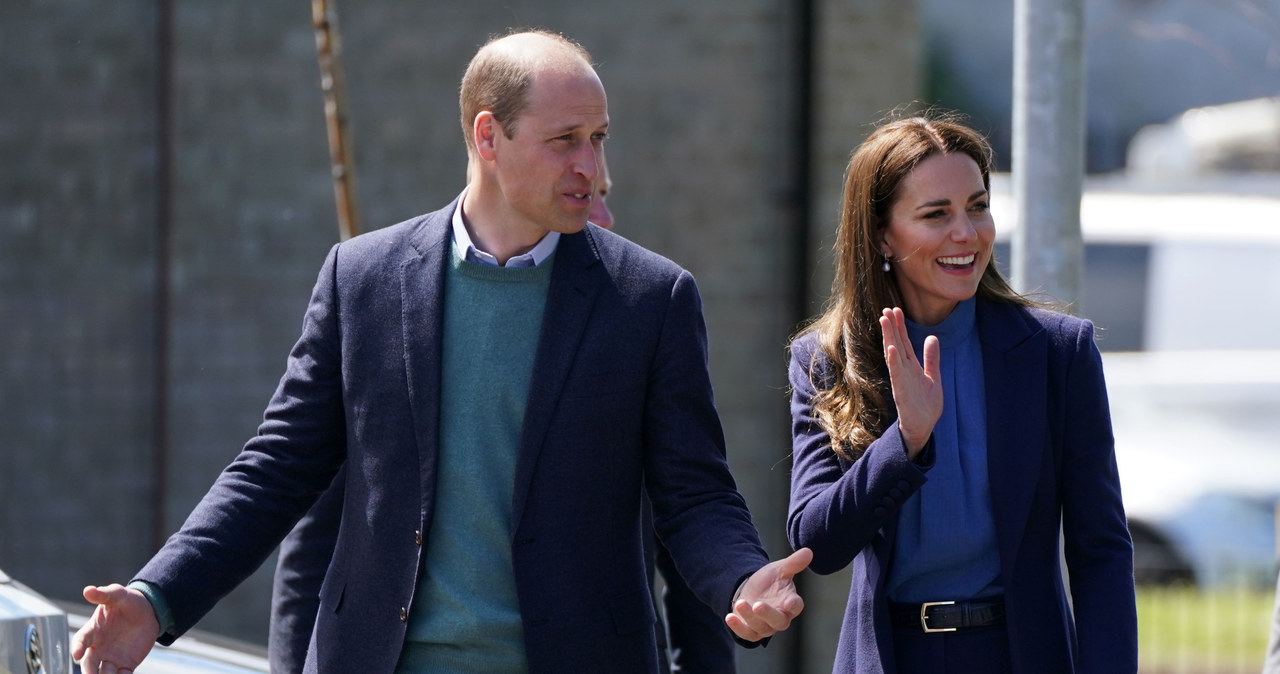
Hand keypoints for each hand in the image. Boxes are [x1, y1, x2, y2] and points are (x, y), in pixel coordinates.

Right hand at [71, 584, 159, 673]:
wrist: (148, 611)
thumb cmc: (128, 602)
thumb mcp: (118, 594)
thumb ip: (104, 594)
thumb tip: (88, 589)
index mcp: (93, 631)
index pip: (81, 640)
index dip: (77, 647)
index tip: (77, 654)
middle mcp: (98, 648)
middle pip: (89, 663)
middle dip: (88, 671)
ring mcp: (111, 658)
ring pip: (104, 673)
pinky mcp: (126, 665)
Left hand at [724, 547, 811, 641]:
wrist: (752, 589)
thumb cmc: (770, 581)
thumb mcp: (780, 569)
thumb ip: (793, 563)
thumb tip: (808, 551)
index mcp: (790, 602)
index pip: (796, 606)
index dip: (793, 605)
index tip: (790, 602)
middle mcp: (780, 618)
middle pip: (779, 621)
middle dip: (768, 614)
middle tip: (758, 605)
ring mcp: (766, 627)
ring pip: (761, 627)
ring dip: (749, 617)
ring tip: (741, 603)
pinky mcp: (751, 631)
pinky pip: (746, 634)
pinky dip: (737, 628)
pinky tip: (730, 617)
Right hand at [879, 307, 942, 458]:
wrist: (923, 428)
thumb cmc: (926, 405)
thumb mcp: (933, 377)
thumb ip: (931, 358)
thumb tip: (932, 337)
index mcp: (911, 366)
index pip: (903, 342)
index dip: (899, 326)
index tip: (895, 309)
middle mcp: (904, 371)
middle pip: (896, 344)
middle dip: (891, 327)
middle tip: (886, 309)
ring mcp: (901, 380)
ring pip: (893, 355)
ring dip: (889, 337)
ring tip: (885, 321)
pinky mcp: (901, 391)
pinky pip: (897, 374)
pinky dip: (893, 361)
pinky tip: (891, 348)